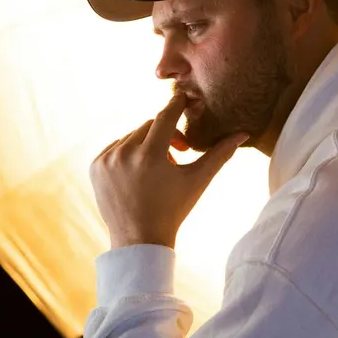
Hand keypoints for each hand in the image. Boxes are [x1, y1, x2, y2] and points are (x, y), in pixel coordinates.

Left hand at [90, 93, 246, 248]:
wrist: (139, 239)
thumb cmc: (173, 210)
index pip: (166, 116)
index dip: (177, 105)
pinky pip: (115, 147)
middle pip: (150, 126)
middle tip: (179, 151)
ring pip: (132, 135)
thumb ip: (219, 154)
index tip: (184, 98)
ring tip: (158, 168)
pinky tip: (139, 172)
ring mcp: (107, 160)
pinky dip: (128, 153)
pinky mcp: (95, 166)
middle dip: (165, 134)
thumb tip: (242, 133)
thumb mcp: (197, 181)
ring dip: (147, 144)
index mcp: (149, 156)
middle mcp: (124, 154)